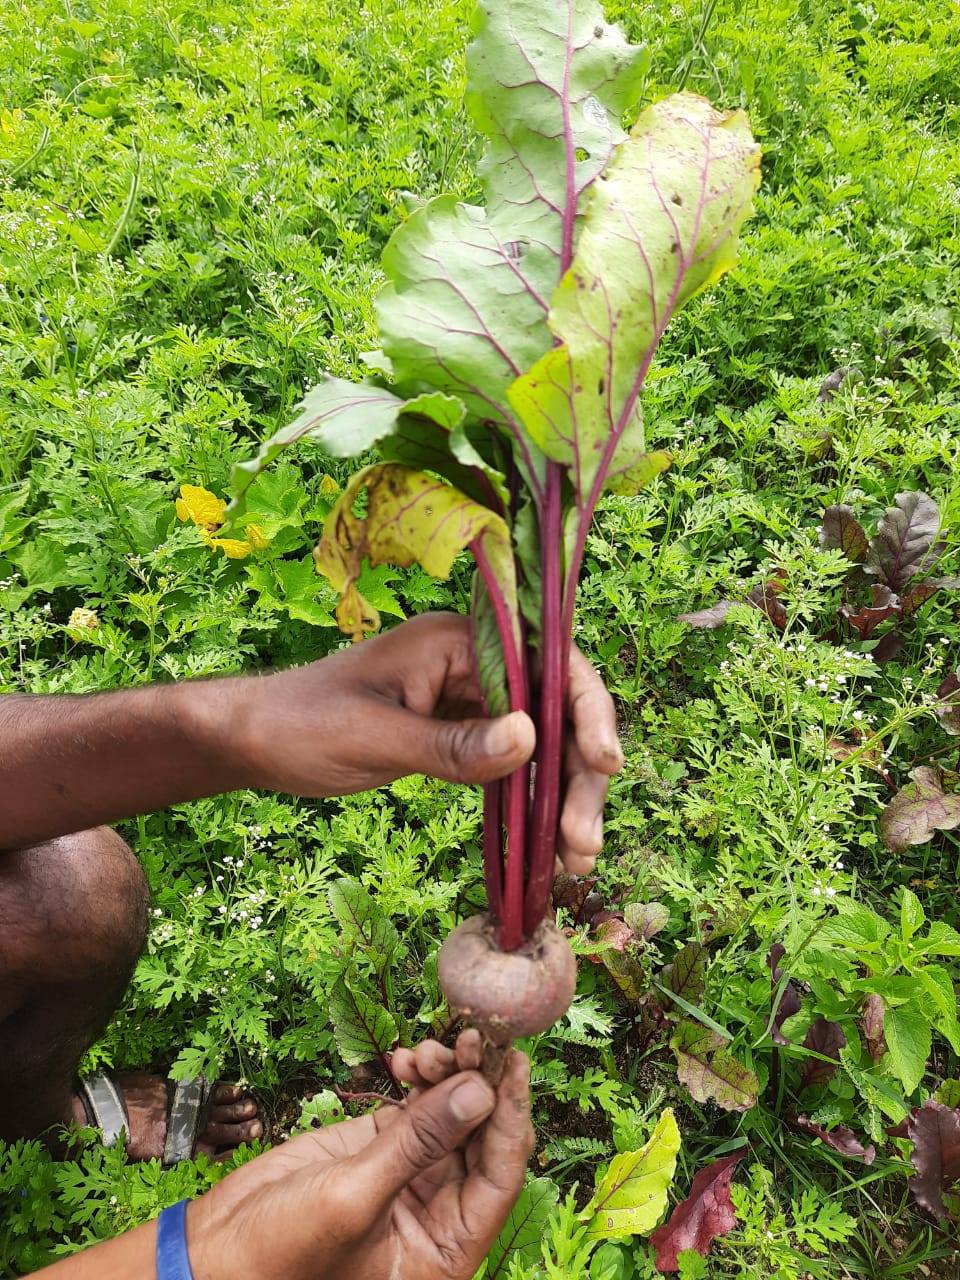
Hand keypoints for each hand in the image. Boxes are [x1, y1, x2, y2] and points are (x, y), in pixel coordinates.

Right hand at [189, 1034, 533, 1279]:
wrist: (219, 1248)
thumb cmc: (282, 1253)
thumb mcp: (354, 1198)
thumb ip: (418, 1145)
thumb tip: (480, 1092)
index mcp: (447, 1247)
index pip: (500, 1175)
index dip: (511, 1116)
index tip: (515, 1063)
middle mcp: (437, 1212)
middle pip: (480, 1136)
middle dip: (477, 1083)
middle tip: (473, 1035)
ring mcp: (409, 1175)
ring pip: (450, 1112)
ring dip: (445, 1072)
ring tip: (429, 1047)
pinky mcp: (379, 1148)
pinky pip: (415, 1103)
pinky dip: (416, 1075)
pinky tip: (406, 1056)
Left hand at [235, 612, 622, 873]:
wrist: (256, 742)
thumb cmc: (301, 724)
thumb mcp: (374, 737)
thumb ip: (451, 744)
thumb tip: (531, 740)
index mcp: (459, 640)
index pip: (548, 665)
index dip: (586, 711)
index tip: (604, 764)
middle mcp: (476, 663)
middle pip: (556, 711)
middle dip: (579, 775)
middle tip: (583, 843)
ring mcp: (471, 700)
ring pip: (543, 745)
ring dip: (564, 799)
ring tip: (576, 859)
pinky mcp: (461, 735)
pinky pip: (513, 767)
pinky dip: (533, 806)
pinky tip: (547, 849)